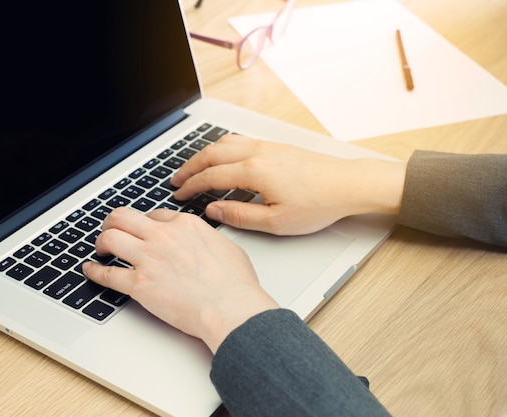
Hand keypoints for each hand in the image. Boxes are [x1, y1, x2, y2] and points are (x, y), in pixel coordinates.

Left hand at [82, 207, 278, 353]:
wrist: (230, 308)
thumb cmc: (235, 284)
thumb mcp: (228, 246)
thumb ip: (209, 238)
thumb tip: (205, 240)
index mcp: (185, 225)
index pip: (153, 214)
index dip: (144, 222)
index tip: (141, 230)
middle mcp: (163, 236)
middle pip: (123, 217)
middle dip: (112, 222)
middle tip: (111, 230)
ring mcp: (149, 259)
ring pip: (110, 238)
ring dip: (101, 242)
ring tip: (100, 249)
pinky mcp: (139, 284)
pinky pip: (107, 274)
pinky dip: (94, 271)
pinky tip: (90, 270)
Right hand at [171, 135, 405, 234]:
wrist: (348, 184)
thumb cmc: (318, 204)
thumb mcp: (276, 222)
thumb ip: (240, 216)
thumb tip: (214, 210)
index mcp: (254, 171)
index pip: (210, 176)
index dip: (190, 186)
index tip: (179, 195)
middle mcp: (257, 153)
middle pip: (211, 153)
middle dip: (189, 166)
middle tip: (176, 179)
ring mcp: (267, 146)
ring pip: (224, 142)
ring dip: (204, 154)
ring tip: (194, 167)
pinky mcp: (276, 146)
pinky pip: (239, 140)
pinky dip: (221, 148)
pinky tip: (223, 157)